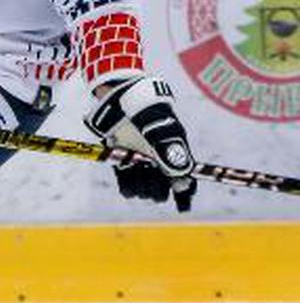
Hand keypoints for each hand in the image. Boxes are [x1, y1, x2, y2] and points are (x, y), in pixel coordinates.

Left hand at [85, 76, 196, 211]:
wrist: (118, 97)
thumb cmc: (144, 108)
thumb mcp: (161, 128)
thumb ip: (171, 152)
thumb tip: (182, 182)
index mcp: (174, 152)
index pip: (185, 182)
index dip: (185, 195)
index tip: (181, 205)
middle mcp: (157, 160)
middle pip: (162, 189)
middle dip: (158, 188)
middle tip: (150, 171)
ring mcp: (139, 162)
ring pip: (144, 190)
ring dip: (141, 184)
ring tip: (136, 166)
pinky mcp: (122, 161)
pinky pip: (127, 185)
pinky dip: (127, 184)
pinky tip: (127, 173)